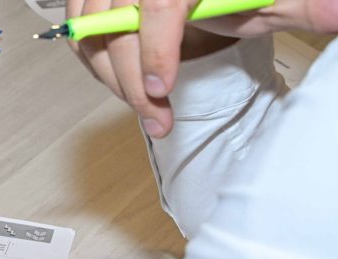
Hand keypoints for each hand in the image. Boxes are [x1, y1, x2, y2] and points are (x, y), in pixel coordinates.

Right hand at [66, 0, 337, 137]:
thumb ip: (305, 4)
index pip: (159, 3)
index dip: (155, 50)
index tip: (158, 91)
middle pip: (115, 22)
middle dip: (129, 80)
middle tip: (156, 119)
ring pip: (90, 30)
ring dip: (110, 77)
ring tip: (143, 107)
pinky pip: (80, 30)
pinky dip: (94, 62)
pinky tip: (122, 84)